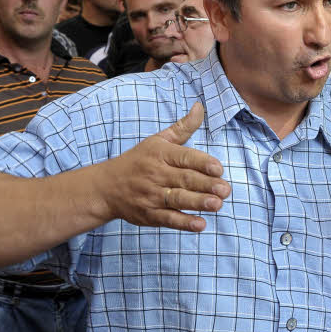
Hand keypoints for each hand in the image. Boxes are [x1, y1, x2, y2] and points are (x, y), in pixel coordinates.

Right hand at [102, 102, 229, 231]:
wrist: (104, 187)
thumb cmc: (138, 161)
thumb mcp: (158, 140)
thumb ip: (183, 127)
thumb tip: (201, 106)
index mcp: (160, 154)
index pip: (184, 157)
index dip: (202, 163)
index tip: (218, 169)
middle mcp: (155, 174)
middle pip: (184, 179)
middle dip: (206, 185)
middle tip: (225, 189)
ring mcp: (151, 196)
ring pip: (177, 199)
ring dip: (197, 203)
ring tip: (217, 204)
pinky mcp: (148, 215)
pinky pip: (167, 219)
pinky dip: (183, 223)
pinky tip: (200, 224)